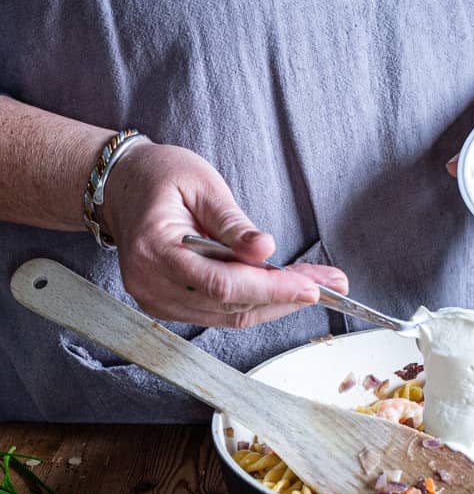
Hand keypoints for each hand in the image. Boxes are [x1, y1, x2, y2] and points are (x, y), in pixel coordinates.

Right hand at [102, 141, 347, 326]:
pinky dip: (256, 302)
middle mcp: (151, 284)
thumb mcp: (201, 185)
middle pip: (230, 306)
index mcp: (154, 249)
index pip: (222, 283)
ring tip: (315, 283)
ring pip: (230, 316)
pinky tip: (283, 288)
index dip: (271, 289)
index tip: (312, 287)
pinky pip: (221, 312)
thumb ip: (233, 223)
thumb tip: (266, 249)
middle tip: (329, 284)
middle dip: (285, 297)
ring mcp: (157, 299)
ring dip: (277, 303)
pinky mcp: (169, 304)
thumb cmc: (160, 177)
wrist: (123, 188)